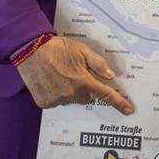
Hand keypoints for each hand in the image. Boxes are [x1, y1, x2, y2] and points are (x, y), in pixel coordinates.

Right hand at [16, 36, 133, 114]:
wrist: (30, 51)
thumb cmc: (57, 48)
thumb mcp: (82, 50)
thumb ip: (98, 64)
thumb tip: (110, 76)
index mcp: (83, 81)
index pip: (105, 94)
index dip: (119, 102)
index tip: (128, 110)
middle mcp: (72, 94)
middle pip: (86, 97)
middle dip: (84, 88)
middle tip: (75, 74)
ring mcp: (58, 100)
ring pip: (71, 99)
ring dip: (69, 91)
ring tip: (59, 74)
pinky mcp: (45, 103)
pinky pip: (57, 101)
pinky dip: (56, 93)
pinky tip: (50, 81)